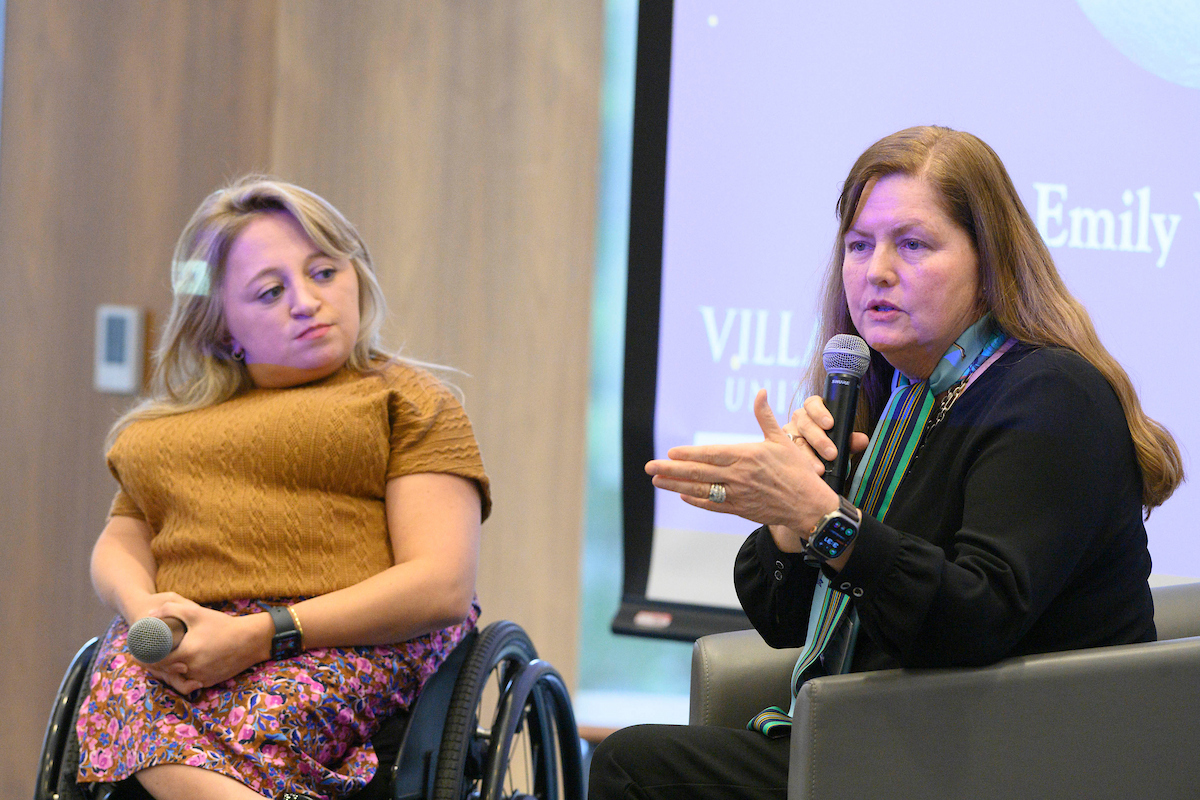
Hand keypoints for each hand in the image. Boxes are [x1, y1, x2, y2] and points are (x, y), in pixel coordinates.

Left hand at [137, 599, 271, 693]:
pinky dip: (182, 676)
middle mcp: (191, 669)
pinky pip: (189, 682)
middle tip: (146, 656)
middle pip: (163, 671)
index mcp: (186, 653)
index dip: (144, 657)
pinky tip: (181, 665)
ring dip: (167, 672)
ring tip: (162, 661)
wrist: (251, 640)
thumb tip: (149, 615)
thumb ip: (170, 610)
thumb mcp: (196, 612)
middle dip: (153, 664)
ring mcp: (200, 678)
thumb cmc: (222, 624)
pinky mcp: (209, 682)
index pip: (155, 660)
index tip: (138, 652)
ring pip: (175, 679)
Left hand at [645, 390, 841, 536]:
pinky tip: (683, 495)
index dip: (689, 454)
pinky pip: (713, 505)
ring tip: (657, 481)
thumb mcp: (782, 439)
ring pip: (700, 489)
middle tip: (650, 467)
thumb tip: (760, 391)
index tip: (671, 452)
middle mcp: (738, 476)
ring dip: (676, 486)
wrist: (809, 505)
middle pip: (698, 472)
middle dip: (671, 470)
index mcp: (747, 456)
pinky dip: (696, 500)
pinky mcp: (740, 510)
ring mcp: (737, 495)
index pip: (710, 454)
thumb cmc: (797, 471)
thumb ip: (765, 417)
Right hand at [785, 395, 869, 461]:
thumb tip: (862, 440)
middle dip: (819, 439)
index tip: (830, 424)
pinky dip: (800, 464)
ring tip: (820, 469)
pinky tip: (808, 472)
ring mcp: (789, 433)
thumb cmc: (831, 443)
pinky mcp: (783, 448)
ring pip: (796, 442)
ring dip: (809, 456)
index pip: (812, 404)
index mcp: (813, 410)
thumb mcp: (842, 440)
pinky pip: (789, 456)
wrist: (818, 457)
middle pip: (805, 424)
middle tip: (832, 453)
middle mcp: (799, 419)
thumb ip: (852, 439)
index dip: (820, 413)